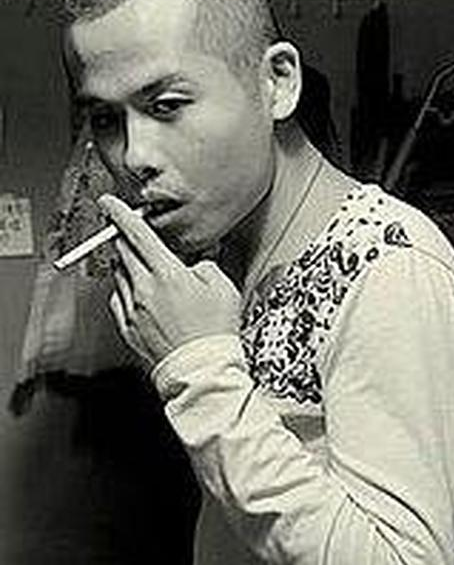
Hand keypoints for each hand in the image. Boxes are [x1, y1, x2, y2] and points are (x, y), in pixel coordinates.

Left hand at [98, 194, 241, 366]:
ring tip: (147, 271)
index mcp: (167, 274)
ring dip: (128, 266)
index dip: (120, 214)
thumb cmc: (214, 331)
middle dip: (125, 238)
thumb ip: (205, 264)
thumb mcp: (222, 286)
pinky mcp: (129, 329)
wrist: (202, 370)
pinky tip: (141, 295)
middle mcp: (144, 289)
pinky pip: (118, 300)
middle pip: (123, 252)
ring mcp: (133, 310)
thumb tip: (195, 261)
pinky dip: (126, 291)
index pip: (137, 234)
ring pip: (119, 276)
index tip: (110, 203)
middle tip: (133, 235)